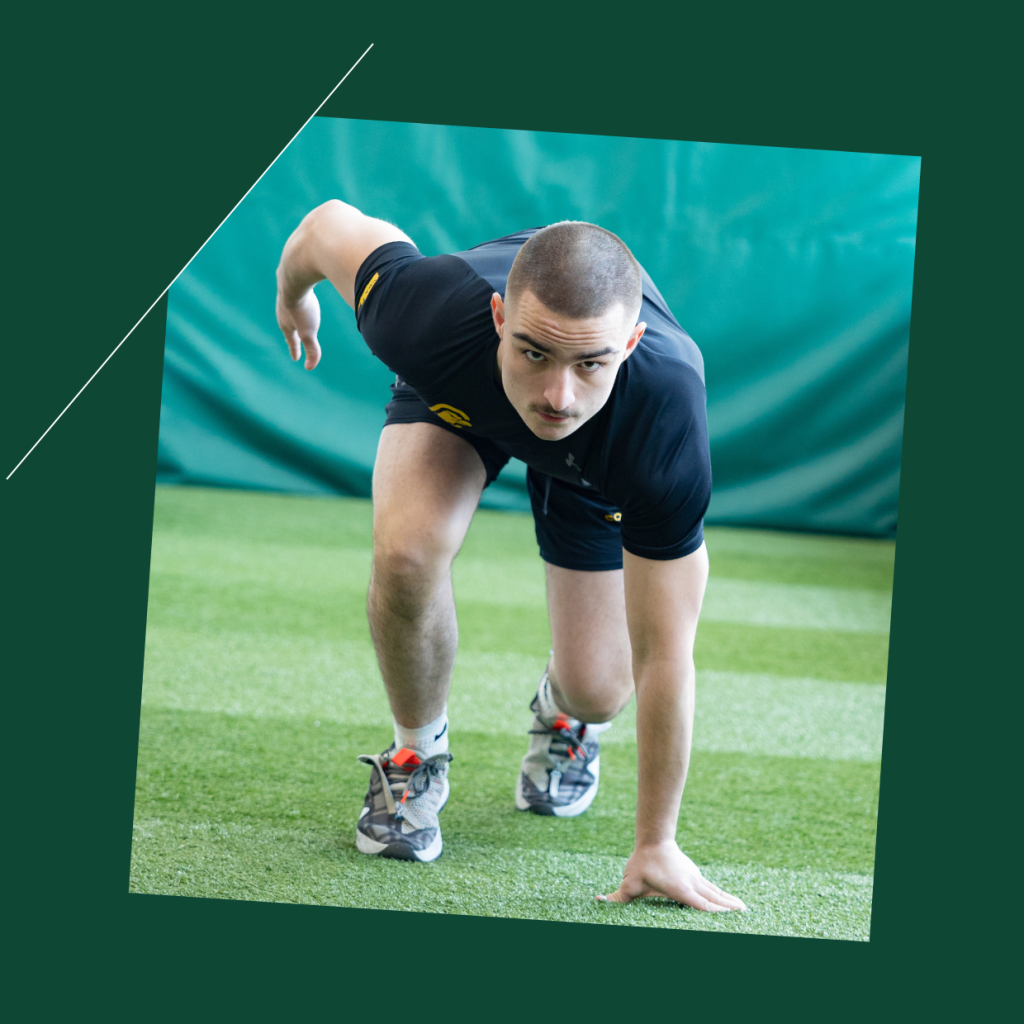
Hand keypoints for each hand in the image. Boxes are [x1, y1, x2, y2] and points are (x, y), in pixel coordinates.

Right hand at [276, 283, 321, 369]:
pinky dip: (297, 298)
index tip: (295, 358)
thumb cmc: (301, 307)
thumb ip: (311, 349)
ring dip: (292, 315)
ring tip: (294, 317)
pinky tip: (300, 294)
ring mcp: (285, 295)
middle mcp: (283, 310)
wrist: (294, 276)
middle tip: (291, 339)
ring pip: (289, 308)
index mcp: (286, 324)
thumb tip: (310, 367)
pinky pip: (295, 292)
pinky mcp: (291, 283)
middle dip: (291, 334)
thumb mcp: (309, 332)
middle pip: (288, 325)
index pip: (291, 341)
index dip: (294, 350)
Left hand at [597, 840, 746, 911]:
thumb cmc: (641, 863)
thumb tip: (598, 900)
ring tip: (746, 911)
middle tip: (746, 917)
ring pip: (716, 892)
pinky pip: (712, 888)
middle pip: (714, 898)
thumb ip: (617, 896)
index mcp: (679, 888)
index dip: (715, 912)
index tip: (729, 918)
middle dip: (729, 908)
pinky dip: (723, 896)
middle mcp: (691, 883)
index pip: (700, 903)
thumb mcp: (629, 881)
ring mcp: (695, 878)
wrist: (653, 839)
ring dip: (730, 902)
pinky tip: (732, 902)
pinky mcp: (695, 875)